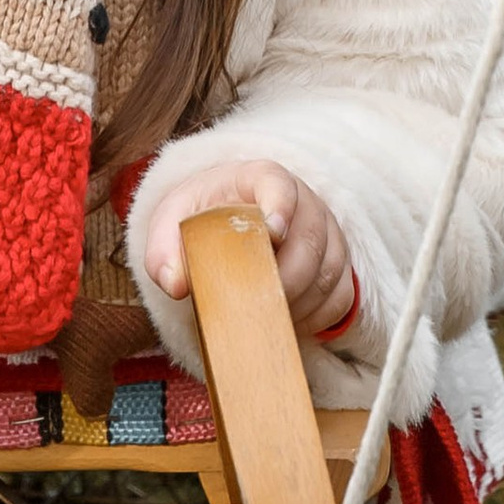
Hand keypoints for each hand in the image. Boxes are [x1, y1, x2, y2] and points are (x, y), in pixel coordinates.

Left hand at [136, 159, 358, 342]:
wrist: (230, 219)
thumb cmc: (204, 218)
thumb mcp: (173, 222)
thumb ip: (164, 249)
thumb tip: (175, 284)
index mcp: (260, 179)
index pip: (280, 185)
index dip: (281, 207)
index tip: (272, 233)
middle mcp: (304, 201)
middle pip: (309, 240)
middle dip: (284, 279)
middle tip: (254, 304)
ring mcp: (327, 233)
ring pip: (328, 271)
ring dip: (298, 303)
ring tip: (264, 318)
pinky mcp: (338, 265)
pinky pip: (339, 296)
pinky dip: (316, 317)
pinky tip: (286, 324)